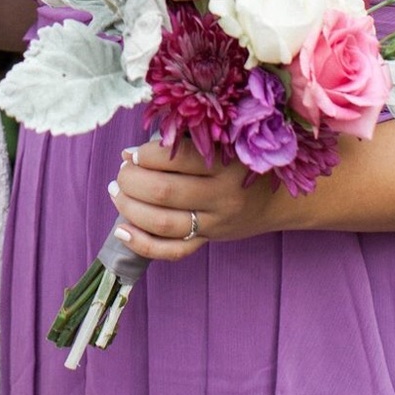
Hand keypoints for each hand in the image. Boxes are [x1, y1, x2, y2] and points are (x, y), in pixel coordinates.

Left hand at [108, 138, 277, 260]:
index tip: (133, 152)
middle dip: (131, 181)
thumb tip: (131, 154)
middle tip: (122, 172)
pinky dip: (141, 243)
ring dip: (129, 207)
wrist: (277, 201)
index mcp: (228, 163)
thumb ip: (187, 144)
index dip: (146, 155)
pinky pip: (171, 251)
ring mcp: (215, 223)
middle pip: (163, 192)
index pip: (178, 158)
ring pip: (162, 222)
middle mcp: (222, 195)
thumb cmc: (243, 163)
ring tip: (118, 193)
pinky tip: (122, 228)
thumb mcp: (226, 145)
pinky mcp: (208, 241)